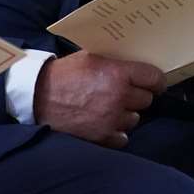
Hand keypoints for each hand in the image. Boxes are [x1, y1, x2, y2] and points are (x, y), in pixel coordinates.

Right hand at [33, 51, 165, 148]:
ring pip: (135, 119)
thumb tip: (136, 65)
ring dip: (125, 114)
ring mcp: (112, 118)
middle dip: (136, 96)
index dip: (156, 81)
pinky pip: (122, 137)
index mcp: (117, 74)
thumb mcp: (90, 57)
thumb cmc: (63, 74)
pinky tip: (103, 123)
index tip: (153, 83)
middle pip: (147, 100)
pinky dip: (115, 132)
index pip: (154, 78)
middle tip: (121, 93)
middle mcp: (119, 96)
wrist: (38, 96)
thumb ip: (115, 62)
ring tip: (107, 108)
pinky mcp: (103, 136)